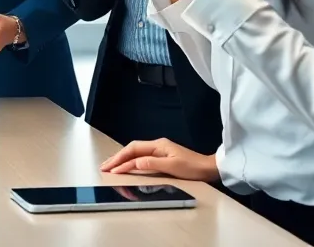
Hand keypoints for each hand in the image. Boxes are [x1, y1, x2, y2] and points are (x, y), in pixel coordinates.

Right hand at [100, 138, 218, 181]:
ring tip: (110, 166)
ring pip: (135, 153)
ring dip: (122, 160)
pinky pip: (140, 157)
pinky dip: (130, 161)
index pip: (133, 150)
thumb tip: (135, 163)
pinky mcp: (161, 157)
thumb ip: (152, 163)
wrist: (209, 168)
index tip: (112, 169)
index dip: (121, 160)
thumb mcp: (173, 166)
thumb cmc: (193, 167)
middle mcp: (157, 146)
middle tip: (104, 167)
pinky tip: (125, 166)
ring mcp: (159, 150)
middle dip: (117, 158)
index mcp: (158, 145)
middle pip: (131, 150)